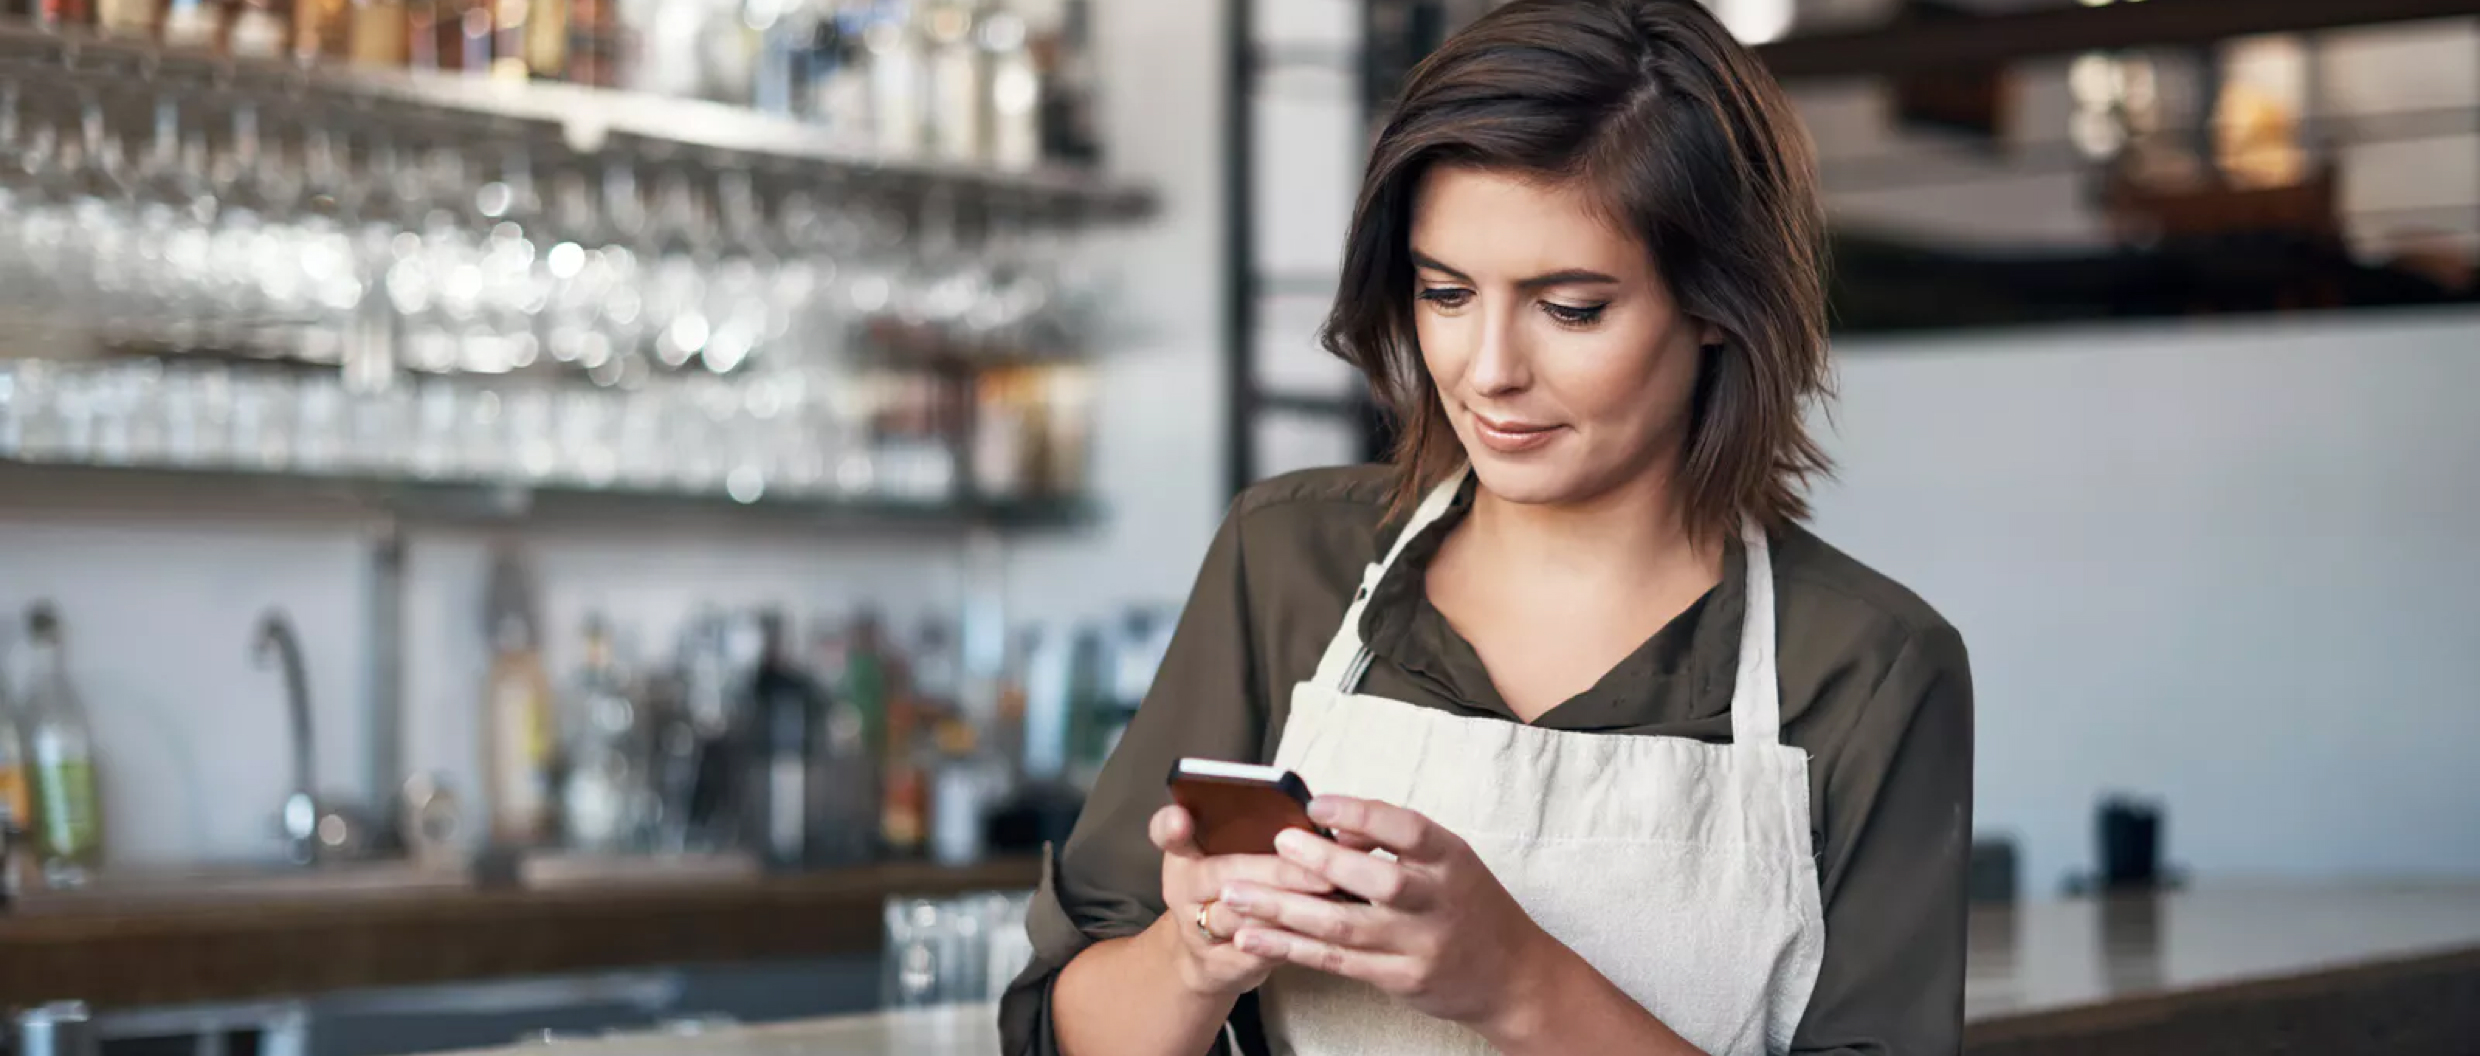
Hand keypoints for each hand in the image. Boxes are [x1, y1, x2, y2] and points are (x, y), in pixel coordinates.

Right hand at [1147, 803, 1338, 1000]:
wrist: (1206, 956)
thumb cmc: (1230, 891)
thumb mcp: (1227, 856)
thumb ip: (1250, 833)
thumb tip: (1312, 812)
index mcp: (1183, 853)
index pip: (1166, 831)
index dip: (1170, 825)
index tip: (1182, 819)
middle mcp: (1181, 890)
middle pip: (1222, 874)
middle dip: (1275, 871)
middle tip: (1321, 867)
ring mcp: (1195, 932)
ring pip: (1241, 917)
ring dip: (1287, 906)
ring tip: (1330, 894)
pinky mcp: (1216, 966)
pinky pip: (1256, 953)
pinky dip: (1289, 940)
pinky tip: (1322, 929)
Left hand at [1217, 796, 1561, 1033]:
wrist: (1512, 977)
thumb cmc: (1471, 906)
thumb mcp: (1450, 862)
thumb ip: (1396, 842)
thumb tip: (1334, 824)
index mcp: (1451, 860)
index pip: (1408, 830)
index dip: (1362, 813)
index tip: (1318, 803)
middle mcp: (1437, 903)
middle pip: (1375, 881)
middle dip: (1320, 862)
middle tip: (1274, 845)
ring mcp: (1418, 946)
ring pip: (1343, 926)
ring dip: (1283, 910)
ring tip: (1234, 895)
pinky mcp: (1398, 979)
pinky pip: (1336, 961)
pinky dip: (1289, 948)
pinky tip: (1253, 938)